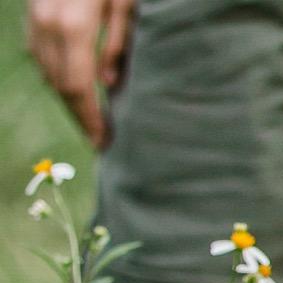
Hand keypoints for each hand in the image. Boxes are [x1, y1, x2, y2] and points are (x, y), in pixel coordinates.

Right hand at [27, 0, 133, 148]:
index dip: (89, 119)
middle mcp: (48, 25)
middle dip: (79, 116)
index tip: (103, 142)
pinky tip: (74, 91)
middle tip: (99, 140)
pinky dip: (56, 77)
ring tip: (90, 121)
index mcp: (73, 27)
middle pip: (59, 85)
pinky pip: (39, 55)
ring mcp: (35, 17)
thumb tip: (108, 85)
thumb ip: (117, 46)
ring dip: (67, 100)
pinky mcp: (32, 12)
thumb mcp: (125, 5)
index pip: (78, 88)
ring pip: (46, 72)